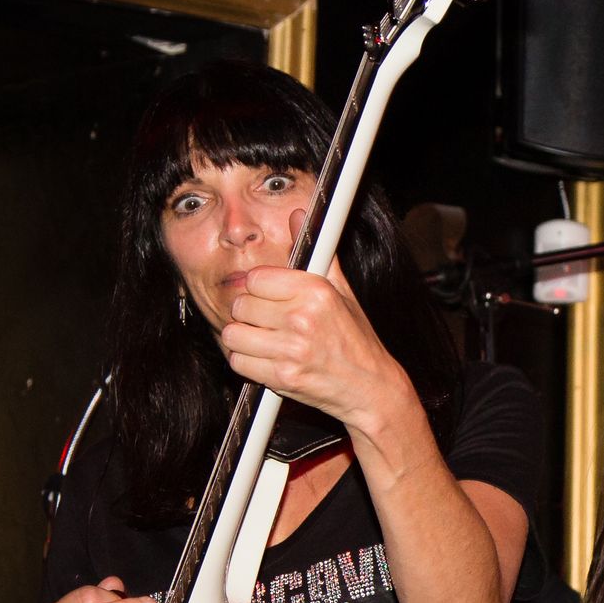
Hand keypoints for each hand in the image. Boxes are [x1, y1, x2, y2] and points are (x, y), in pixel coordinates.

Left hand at [221, 215, 408, 430]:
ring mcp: (291, 349)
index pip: (256, 279)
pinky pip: (238, 362)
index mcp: (315, 291)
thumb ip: (316, 254)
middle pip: (240, 306)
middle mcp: (302, 318)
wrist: (370, 387)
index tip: (270, 298)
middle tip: (269, 323)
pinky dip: (248, 363)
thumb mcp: (342, 291)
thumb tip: (297, 215)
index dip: (260, 289)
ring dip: (244, 340)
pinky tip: (268, 360)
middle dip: (250, 315)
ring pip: (233, 335)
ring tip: (265, 341)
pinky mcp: (282, 377)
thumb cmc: (355, 338)